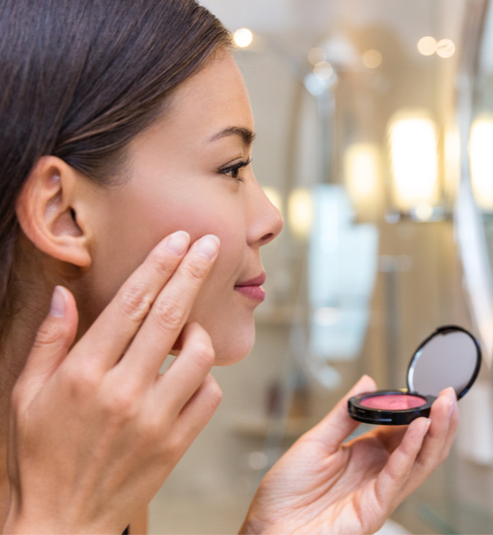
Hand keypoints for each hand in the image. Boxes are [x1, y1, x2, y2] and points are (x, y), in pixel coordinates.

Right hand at [4, 232, 222, 534]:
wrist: (62, 524)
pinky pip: (209, 394)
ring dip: (199, 331)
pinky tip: (188, 374)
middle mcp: (123, 392)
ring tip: (186, 329)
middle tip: (211, 244)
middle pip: (169, 316)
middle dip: (194, 272)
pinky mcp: (177, 442)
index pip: (130, 304)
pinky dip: (206, 376)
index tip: (178, 239)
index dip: (158, 265)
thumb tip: (66, 293)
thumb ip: (49, 340)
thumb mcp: (26, 395)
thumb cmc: (41, 455)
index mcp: (83, 374)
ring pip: (199, 353)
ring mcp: (155, 419)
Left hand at [240, 376, 457, 534]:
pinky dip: (411, 452)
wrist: (267, 528)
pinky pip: (397, 478)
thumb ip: (346, 414)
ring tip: (445, 406)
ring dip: (435, 434)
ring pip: (419, 463)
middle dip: (438, 422)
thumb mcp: (316, 441)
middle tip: (449, 395)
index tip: (427, 391)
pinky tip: (420, 429)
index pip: (401, 431)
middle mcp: (376, 473)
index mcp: (364, 455)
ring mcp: (378, 492)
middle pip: (419, 447)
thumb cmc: (285, 492)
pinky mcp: (374, 509)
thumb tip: (368, 384)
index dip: (416, 412)